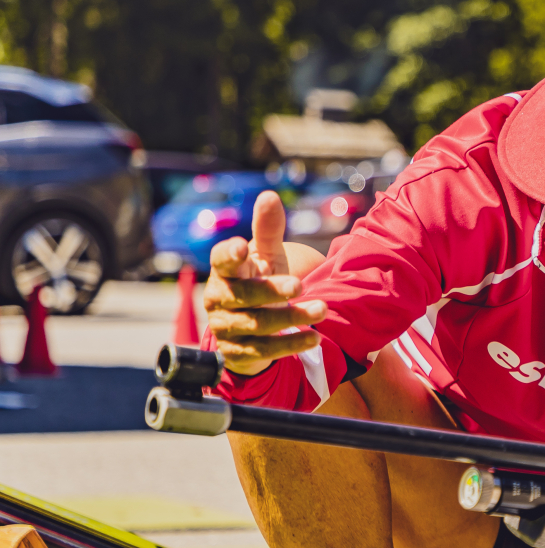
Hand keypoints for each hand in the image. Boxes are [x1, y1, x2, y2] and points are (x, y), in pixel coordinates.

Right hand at [204, 192, 326, 375]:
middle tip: (301, 284)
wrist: (248, 330)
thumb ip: (267, 230)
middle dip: (271, 290)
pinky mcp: (239, 352)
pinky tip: (314, 337)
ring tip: (322, 309)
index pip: (221, 260)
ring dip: (290, 317)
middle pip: (243, 294)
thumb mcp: (265, 256)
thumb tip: (270, 195)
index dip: (229, 254)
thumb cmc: (257, 281)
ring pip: (256, 323)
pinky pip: (264, 349)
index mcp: (225, 271)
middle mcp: (220, 299)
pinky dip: (290, 343)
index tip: (243, 248)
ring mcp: (227, 327)